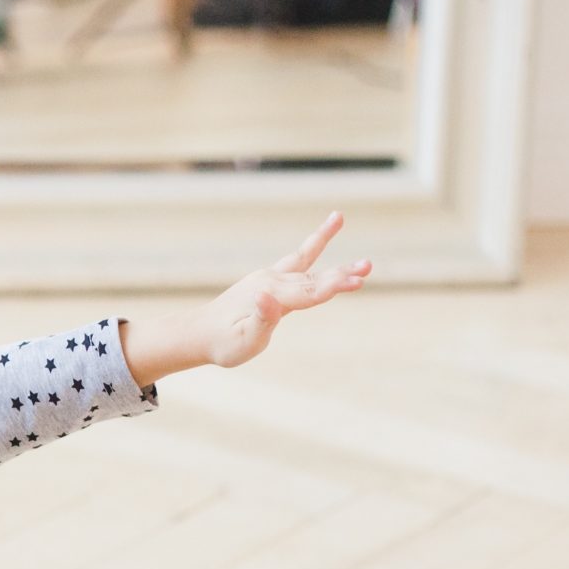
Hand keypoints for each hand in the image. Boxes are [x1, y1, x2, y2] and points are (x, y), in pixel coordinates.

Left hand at [199, 211, 372, 367]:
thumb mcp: (242, 342)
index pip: (308, 293)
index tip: (358, 282)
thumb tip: (268, 297)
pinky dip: (317, 242)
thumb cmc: (222, 344)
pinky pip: (299, 257)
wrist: (200, 334)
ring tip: (349, 230)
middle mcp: (272, 281)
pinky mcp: (271, 278)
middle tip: (368, 266)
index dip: (334, 287)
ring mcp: (271, 277)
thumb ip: (260, 321)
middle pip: (313, 278)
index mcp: (269, 296)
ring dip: (333, 254)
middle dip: (341, 274)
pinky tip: (334, 223)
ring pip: (309, 264)